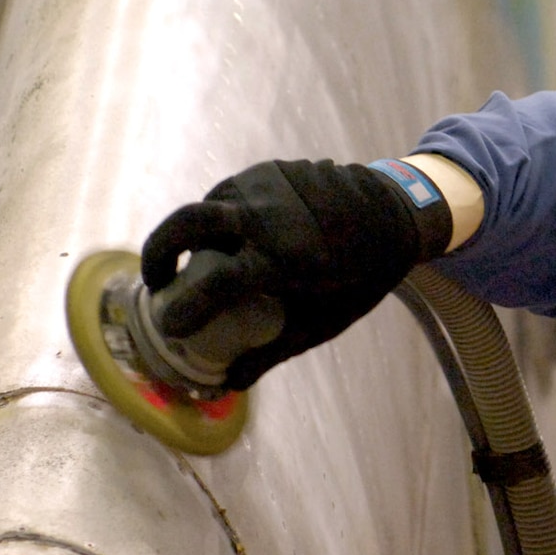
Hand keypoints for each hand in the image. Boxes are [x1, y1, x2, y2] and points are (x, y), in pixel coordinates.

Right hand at [142, 159, 451, 389]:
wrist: (398, 213)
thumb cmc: (361, 277)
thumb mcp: (321, 323)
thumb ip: (269, 353)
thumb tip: (225, 385)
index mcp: (282, 257)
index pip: (213, 283)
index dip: (182, 307)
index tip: (169, 325)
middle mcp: (267, 214)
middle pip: (187, 221)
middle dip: (158, 251)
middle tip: (156, 281)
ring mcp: (266, 183)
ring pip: (206, 207)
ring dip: (194, 236)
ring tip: (204, 263)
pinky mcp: (269, 169)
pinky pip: (230, 194)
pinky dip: (222, 218)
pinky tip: (234, 237)